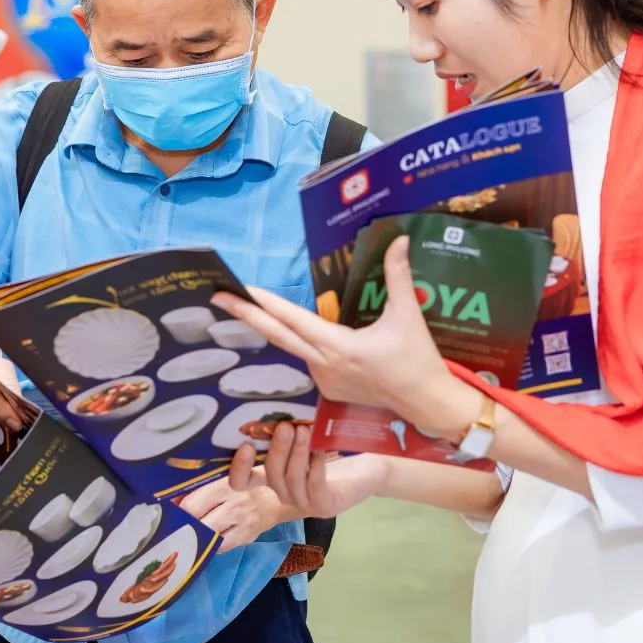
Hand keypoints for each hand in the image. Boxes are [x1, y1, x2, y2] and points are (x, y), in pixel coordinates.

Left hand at [178, 476, 296, 550]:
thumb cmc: (242, 482)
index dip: (178, 511)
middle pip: (201, 523)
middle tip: (170, 528)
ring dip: (194, 539)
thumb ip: (202, 485)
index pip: (195, 502)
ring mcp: (243, 524)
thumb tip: (173, 498)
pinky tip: (199, 542)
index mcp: (226, 484)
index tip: (165, 513)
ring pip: (210, 539)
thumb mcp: (225, 476)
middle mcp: (235, 505)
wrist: (273, 497)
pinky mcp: (246, 538)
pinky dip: (208, 546)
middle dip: (183, 527)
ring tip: (181, 537)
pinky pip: (221, 548)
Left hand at [212, 235, 471, 435]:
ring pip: (294, 347)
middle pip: (277, 335)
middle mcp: (324, 364)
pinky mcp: (328, 390)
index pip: (293, 320)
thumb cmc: (418, 359)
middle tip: (218, 296)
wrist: (425, 403)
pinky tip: (308, 335)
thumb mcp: (408, 315)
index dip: (265, 304)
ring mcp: (324, 380)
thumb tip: (400, 239)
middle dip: (246, 314)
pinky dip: (305, 344)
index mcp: (340, 346)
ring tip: (253, 306)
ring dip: (276, 328)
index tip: (240, 290)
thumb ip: (398, 276)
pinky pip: (310, 360)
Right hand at [228, 426, 385, 518]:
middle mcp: (285, 493)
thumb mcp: (306, 439)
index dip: (239, 468)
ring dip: (296, 454)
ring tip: (304, 431)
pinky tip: (320, 449)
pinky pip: (315, 485)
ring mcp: (304, 503)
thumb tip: (272, 405)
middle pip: (271, 475)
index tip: (246, 445)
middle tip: (285, 426)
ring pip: (291, 479)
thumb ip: (287, 430)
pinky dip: (315, 466)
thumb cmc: (335, 448)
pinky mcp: (325, 506)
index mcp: (274, 477)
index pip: (243, 482)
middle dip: (277, 449)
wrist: (371, 468)